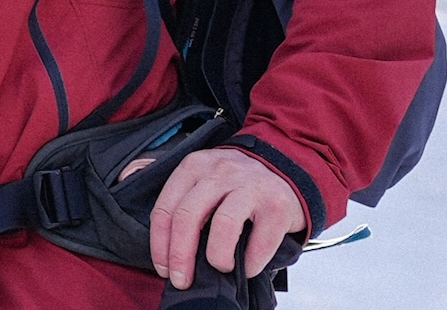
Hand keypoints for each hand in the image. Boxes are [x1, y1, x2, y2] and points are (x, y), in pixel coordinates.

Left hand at [149, 147, 304, 289]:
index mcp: (194, 166)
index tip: (163, 268)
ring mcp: (250, 186)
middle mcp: (220, 172)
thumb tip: (166, 250)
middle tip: (182, 280)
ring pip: (222, 225)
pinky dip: (250, 264)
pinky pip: (259, 243)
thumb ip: (184, 203)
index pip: (166, 208)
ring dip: (217, 257)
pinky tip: (248, 268)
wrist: (286, 170)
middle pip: (188, 217)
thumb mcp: (205, 179)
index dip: (160, 244)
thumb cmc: (237, 184)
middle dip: (180, 256)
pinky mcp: (277, 205)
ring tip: (221, 267)